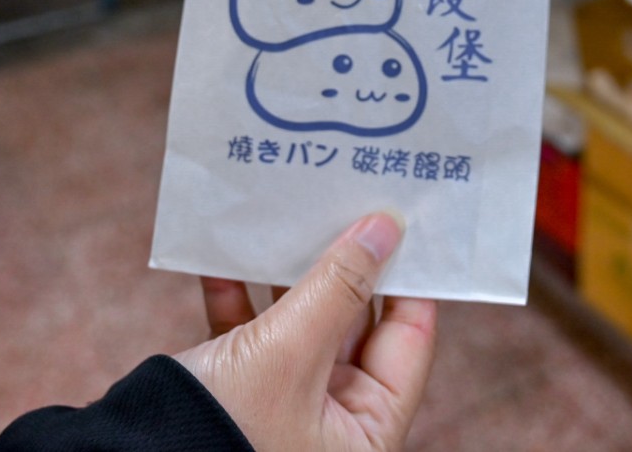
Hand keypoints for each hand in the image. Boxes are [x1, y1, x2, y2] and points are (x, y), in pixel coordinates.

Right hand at [173, 212, 436, 451]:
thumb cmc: (222, 429)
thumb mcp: (289, 350)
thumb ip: (338, 286)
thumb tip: (385, 229)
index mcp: (369, 430)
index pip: (409, 337)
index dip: (408, 275)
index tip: (400, 218)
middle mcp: (335, 422)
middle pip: (354, 324)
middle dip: (342, 263)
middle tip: (342, 202)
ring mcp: (286, 407)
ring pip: (301, 321)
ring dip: (286, 273)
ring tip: (284, 218)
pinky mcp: (239, 395)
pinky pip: (250, 335)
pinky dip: (238, 296)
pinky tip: (222, 254)